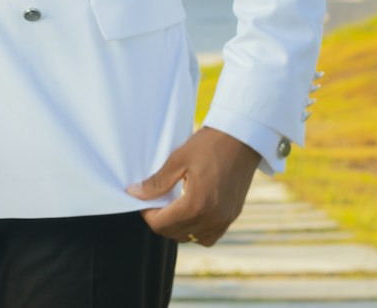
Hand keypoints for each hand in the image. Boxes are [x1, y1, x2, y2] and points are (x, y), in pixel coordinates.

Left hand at [125, 126, 260, 246]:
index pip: (162, 224)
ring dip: (177, 228)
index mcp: (196, 205)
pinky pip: (209, 236)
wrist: (241, 138)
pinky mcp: (232, 216)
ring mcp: (224, 220)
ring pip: (192, 238)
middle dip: (159, 220)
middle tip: (154, 200)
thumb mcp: (178, 159)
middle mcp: (212, 219)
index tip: (141, 199)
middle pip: (175, 234)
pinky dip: (196, 231)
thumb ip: (157, 182)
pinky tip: (189, 213)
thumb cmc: (209, 144)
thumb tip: (134, 193)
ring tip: (170, 206)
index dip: (147, 214)